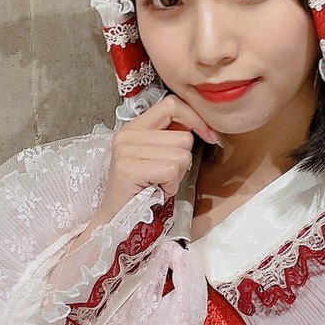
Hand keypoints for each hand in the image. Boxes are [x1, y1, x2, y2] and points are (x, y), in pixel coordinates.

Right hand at [99, 93, 220, 219]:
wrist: (116, 219)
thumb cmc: (141, 191)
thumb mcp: (156, 157)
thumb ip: (171, 137)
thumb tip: (202, 126)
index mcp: (134, 127)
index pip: (171, 104)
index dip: (195, 118)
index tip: (208, 135)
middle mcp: (127, 134)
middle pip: (184, 137)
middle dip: (183, 161)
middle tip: (164, 176)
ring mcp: (126, 150)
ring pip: (181, 155)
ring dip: (177, 176)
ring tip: (158, 183)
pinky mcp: (129, 168)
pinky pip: (171, 170)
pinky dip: (170, 185)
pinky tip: (157, 190)